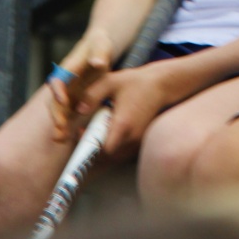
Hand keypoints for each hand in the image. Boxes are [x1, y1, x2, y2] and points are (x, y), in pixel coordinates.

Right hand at [45, 27, 113, 139]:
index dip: (58, 90)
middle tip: (61, 128)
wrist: (97, 49)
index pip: (58, 80)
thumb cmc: (99, 45)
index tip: (62, 100)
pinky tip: (69, 139)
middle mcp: (64, 83)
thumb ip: (100, 54)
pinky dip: (67, 126)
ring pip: (59, 111)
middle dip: (57, 115)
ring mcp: (68, 93)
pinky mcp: (74, 100)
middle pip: (55, 100)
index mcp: (68, 69)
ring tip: (61, 139)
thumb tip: (98, 62)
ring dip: (59, 124)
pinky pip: (68, 115)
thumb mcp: (101, 46)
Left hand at [80, 55, 207, 159]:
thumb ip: (92, 95)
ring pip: (115, 156)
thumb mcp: (110, 82)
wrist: (160, 85)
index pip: (104, 149)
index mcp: (124, 124)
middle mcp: (133, 137)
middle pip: (108, 156)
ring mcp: (138, 141)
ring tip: (96, 132)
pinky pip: (122, 152)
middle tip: (84, 133)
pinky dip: (112, 147)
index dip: (90, 145)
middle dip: (93, 149)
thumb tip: (78, 109)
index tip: (82, 133)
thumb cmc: (134, 82)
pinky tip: (107, 132)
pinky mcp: (140, 141)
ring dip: (102, 149)